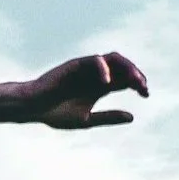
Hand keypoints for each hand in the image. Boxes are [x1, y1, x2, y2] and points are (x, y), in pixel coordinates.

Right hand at [20, 52, 148, 129]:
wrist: (32, 109)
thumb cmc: (55, 113)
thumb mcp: (87, 120)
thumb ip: (108, 117)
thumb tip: (132, 116)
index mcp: (99, 87)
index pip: (125, 80)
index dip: (138, 84)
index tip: (146, 94)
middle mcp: (95, 75)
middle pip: (123, 67)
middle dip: (136, 75)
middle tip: (143, 88)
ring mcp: (86, 68)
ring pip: (112, 59)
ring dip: (125, 67)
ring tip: (133, 81)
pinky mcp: (75, 65)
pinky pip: (94, 61)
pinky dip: (103, 69)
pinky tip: (108, 83)